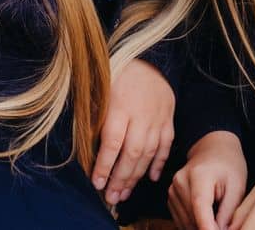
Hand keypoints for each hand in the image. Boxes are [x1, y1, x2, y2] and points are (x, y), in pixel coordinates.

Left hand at [92, 57, 176, 204]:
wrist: (148, 57)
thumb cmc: (115, 73)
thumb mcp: (99, 87)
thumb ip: (94, 114)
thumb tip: (85, 145)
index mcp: (119, 104)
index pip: (112, 142)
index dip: (104, 165)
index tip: (97, 183)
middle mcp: (141, 113)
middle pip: (132, 152)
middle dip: (121, 178)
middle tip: (112, 197)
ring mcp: (158, 117)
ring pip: (149, 153)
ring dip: (137, 176)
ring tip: (125, 192)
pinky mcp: (168, 119)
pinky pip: (166, 145)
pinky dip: (160, 163)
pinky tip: (152, 178)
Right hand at [169, 131, 246, 229]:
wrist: (213, 148)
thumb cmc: (229, 165)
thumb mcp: (237, 187)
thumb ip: (228, 213)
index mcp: (198, 176)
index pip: (200, 209)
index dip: (208, 229)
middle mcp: (180, 182)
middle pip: (192, 219)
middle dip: (208, 229)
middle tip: (225, 228)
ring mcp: (172, 189)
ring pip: (185, 223)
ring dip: (201, 228)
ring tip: (218, 221)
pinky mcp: (171, 196)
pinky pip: (181, 219)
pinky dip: (194, 224)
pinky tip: (208, 220)